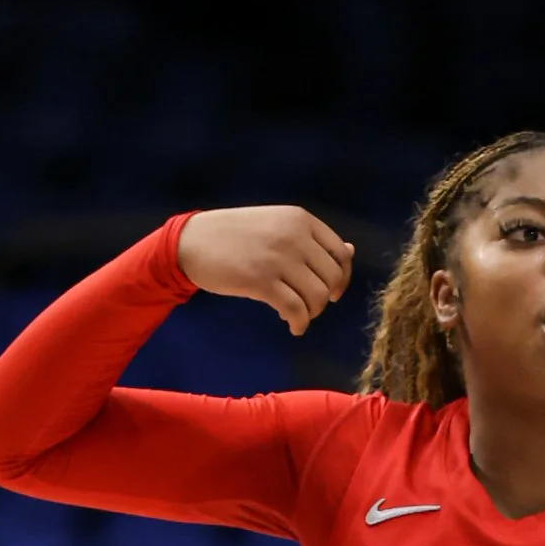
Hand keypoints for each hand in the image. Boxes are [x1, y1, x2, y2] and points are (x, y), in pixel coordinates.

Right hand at [176, 206, 353, 337]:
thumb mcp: (276, 227)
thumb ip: (311, 240)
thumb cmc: (237, 237)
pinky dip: (299, 324)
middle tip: (307, 307)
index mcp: (300, 219)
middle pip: (331, 279)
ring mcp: (278, 257)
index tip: (330, 292)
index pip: (340, 254)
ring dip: (310, 313)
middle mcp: (293, 235)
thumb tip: (350, 252)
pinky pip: (296, 310)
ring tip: (295, 314)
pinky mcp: (261, 280)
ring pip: (317, 297)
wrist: (194, 241)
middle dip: (324, 300)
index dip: (341, 279)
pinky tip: (293, 326)